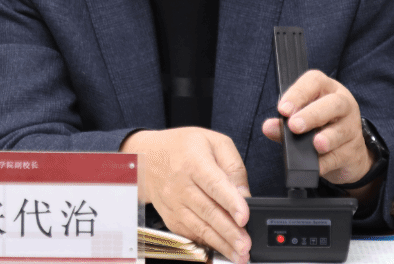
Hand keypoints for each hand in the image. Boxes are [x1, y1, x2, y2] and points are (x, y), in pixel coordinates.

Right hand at [121, 128, 251, 262]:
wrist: (148, 156)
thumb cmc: (183, 147)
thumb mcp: (213, 141)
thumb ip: (233, 165)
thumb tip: (245, 194)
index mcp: (194, 162)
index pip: (214, 184)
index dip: (230, 202)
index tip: (244, 217)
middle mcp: (182, 185)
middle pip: (208, 211)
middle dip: (229, 231)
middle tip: (246, 245)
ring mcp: (174, 203)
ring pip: (199, 227)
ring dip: (220, 243)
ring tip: (239, 254)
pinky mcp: (171, 217)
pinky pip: (190, 234)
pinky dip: (207, 243)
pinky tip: (222, 249)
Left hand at [261, 70, 376, 194]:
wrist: (347, 153)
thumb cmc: (319, 127)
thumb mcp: (300, 120)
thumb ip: (283, 123)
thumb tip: (268, 127)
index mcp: (326, 89)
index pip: (314, 82)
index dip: (297, 94)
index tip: (283, 110)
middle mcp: (343, 104)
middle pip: (333, 103)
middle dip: (313, 114)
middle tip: (294, 126)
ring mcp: (352, 128)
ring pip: (342, 130)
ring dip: (328, 138)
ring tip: (316, 144)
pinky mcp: (354, 151)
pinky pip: (341, 155)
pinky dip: (327, 162)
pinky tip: (317, 165)